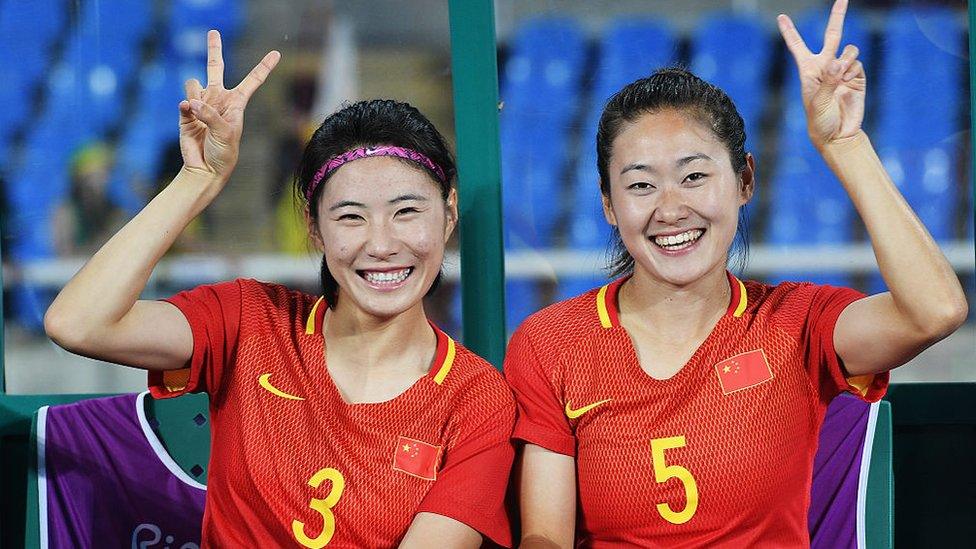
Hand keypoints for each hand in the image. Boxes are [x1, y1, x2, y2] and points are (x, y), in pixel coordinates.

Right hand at [178, 30, 279, 183]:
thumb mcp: (226, 133)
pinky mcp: (186, 113)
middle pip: (215, 68)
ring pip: (193, 83)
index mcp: (236, 103)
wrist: (205, 168)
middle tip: (213, 32)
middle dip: (214, 50)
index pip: (253, 80)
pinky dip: (186, 107)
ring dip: (195, 94)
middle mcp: (219, 100)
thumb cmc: (224, 153)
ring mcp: (201, 105)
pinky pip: (184, 101)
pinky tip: (190, 114)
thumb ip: (210, 114)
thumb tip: (192, 102)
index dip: (264, 67)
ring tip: (198, 112)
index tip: (276, 53)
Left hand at [778, 0, 864, 148]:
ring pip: (850, 49)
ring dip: (847, 59)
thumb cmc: (820, 121)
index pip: (798, 46)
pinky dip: (854, 71)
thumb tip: (839, 63)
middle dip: (838, 16)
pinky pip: (858, 63)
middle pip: (832, 35)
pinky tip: (849, 83)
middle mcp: (826, 66)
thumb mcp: (818, 102)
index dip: (790, 32)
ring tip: (841, 76)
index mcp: (808, 70)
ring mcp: (843, 70)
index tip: (781, 17)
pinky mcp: (857, 76)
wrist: (838, 135)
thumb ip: (828, 81)